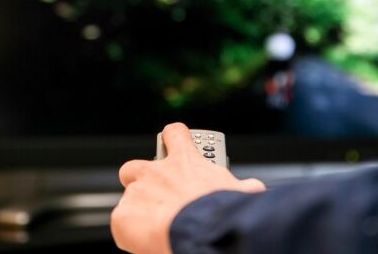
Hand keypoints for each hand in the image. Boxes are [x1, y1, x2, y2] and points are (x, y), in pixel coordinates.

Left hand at [110, 122, 265, 253]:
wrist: (202, 231)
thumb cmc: (223, 211)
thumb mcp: (241, 192)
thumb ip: (242, 187)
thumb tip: (254, 189)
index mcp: (185, 162)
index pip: (175, 134)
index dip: (173, 138)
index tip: (176, 143)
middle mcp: (156, 172)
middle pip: (135, 166)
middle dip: (141, 179)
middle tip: (157, 195)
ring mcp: (137, 192)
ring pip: (129, 199)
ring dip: (141, 212)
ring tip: (156, 230)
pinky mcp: (123, 216)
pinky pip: (122, 225)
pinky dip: (132, 234)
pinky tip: (146, 244)